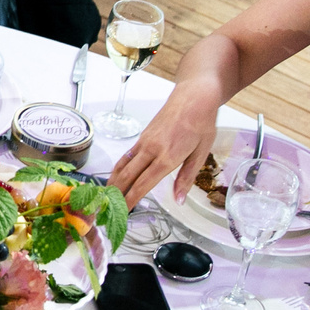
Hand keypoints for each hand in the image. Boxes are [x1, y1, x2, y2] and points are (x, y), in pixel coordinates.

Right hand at [108, 77, 224, 202]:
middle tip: (109, 209)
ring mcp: (145, 141)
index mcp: (167, 157)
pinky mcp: (143, 135)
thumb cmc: (201, 123)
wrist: (194, 96)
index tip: (124, 213)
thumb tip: (179, 200)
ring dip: (114, 181)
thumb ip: (187, 178)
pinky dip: (119, 168)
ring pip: (123, 164)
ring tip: (107, 196)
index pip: (143, 184)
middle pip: (127, 175)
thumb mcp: (201, 153)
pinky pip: (127, 155)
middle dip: (117, 194)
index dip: (131, 200)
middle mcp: (151, 149)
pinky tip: (118, 175)